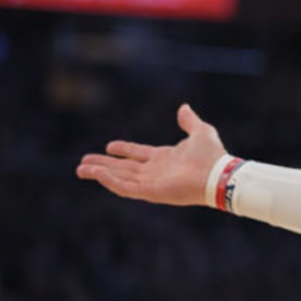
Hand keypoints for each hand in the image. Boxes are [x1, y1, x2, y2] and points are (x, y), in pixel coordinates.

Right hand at [76, 104, 227, 205]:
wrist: (218, 173)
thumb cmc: (212, 155)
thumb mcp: (201, 132)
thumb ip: (190, 121)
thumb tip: (183, 108)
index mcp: (165, 158)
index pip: (138, 154)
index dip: (124, 150)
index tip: (109, 146)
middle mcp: (156, 171)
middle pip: (124, 168)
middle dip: (104, 165)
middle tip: (83, 162)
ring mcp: (152, 183)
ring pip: (120, 178)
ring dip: (100, 174)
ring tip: (81, 169)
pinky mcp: (151, 192)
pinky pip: (126, 188)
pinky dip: (111, 181)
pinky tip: (98, 173)